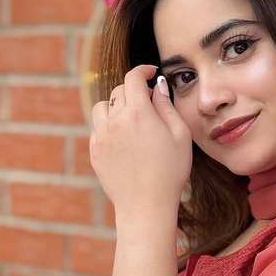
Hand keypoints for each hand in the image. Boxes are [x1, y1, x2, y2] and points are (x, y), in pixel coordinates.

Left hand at [90, 63, 191, 218]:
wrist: (146, 205)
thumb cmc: (170, 171)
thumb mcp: (180, 135)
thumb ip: (167, 106)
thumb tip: (158, 86)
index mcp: (137, 113)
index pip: (133, 78)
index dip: (142, 70)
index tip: (150, 73)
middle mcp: (115, 120)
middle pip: (119, 91)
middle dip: (133, 90)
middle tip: (148, 102)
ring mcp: (101, 136)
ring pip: (103, 107)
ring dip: (116, 106)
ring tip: (131, 119)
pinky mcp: (95, 151)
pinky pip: (98, 129)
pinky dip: (109, 126)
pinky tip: (124, 140)